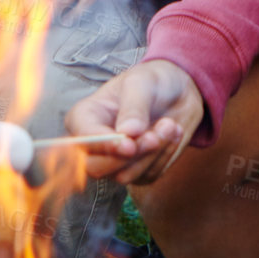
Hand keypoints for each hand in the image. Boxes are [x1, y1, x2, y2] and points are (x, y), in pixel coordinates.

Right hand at [65, 59, 204, 185]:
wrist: (177, 91)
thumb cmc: (151, 82)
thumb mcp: (142, 83)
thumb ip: (133, 107)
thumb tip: (127, 133)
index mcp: (84, 118)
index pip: (82, 141)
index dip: (103, 146)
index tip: (129, 144)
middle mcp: (94, 144)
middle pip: (96, 168)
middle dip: (130, 156)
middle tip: (155, 136)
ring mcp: (114, 160)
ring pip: (125, 176)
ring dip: (152, 154)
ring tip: (169, 124)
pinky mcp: (137, 171)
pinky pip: (148, 175)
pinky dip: (165, 156)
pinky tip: (172, 133)